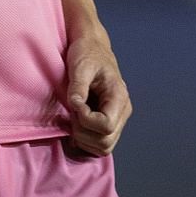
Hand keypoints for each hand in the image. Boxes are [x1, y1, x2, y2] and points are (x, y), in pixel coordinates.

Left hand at [63, 29, 130, 156]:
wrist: (92, 49)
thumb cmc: (87, 54)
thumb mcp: (80, 66)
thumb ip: (78, 86)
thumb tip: (75, 104)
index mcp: (119, 97)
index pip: (107, 126)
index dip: (86, 120)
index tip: (75, 104)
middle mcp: (122, 111)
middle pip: (106, 142)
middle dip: (83, 131)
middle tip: (73, 112)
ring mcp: (117, 120)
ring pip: (103, 148)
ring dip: (83, 138)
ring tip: (74, 116)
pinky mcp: (108, 124)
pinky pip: (99, 146)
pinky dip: (85, 141)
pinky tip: (76, 124)